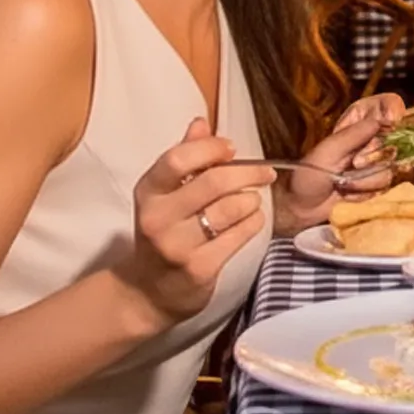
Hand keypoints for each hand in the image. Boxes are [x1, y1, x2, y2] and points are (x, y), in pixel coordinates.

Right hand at [112, 118, 274, 327]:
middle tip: (265, 174)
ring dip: (252, 201)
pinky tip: (251, 221)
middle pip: (215, 182)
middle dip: (248, 173)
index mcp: (148, 192)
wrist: (148, 292)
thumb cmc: (165, 233)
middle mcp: (158, 218)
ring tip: (251, 202)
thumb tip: (201, 122)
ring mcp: (177, 246)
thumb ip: (184, 159)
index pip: (178, 159)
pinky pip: (240, 235)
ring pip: (232, 209)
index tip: (232, 149)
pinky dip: (254, 223)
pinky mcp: (200, 269)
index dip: (211, 148)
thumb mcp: (164, 195)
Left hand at [273, 93, 406, 234]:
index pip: (388, 105)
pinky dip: (366, 193)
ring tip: (344, 183)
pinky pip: (386, 187)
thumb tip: (379, 120)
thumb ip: (353, 134)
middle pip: (395, 139)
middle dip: (374, 155)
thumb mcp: (328, 151)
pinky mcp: (380, 185)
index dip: (394, 110)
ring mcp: (379, 163)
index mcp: (359, 122)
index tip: (391, 121)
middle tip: (354, 163)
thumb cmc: (308, 174)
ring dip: (366, 180)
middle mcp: (374, 139)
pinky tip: (350, 194)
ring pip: (391, 167)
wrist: (303, 207)